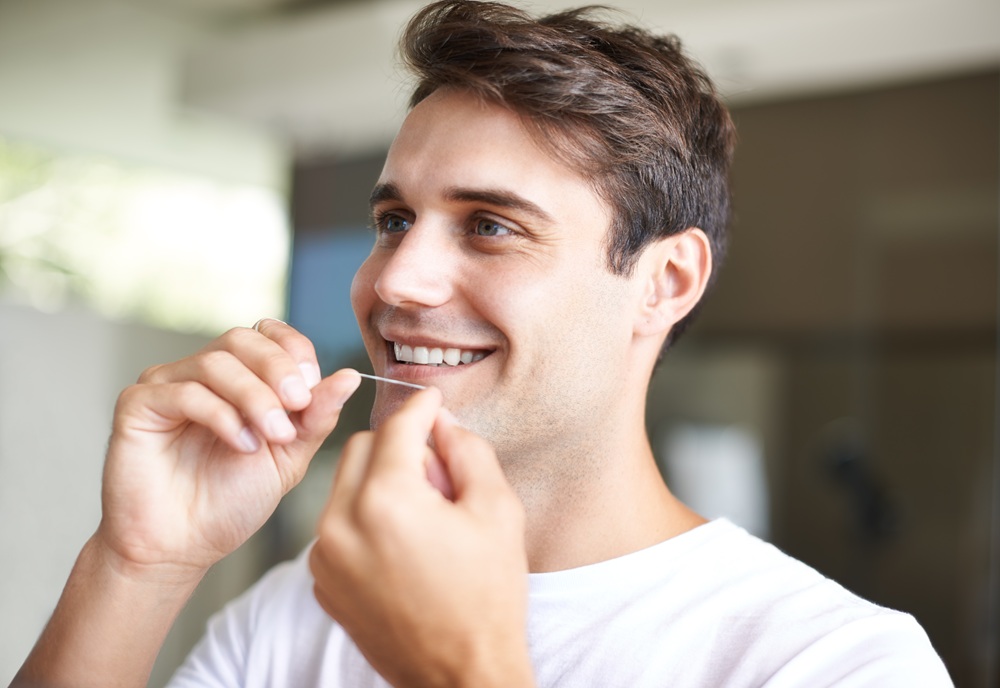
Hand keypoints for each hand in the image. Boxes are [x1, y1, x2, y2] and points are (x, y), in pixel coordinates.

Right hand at [97, 319, 360, 579]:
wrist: (181, 548)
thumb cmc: (230, 503)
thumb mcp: (289, 457)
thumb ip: (316, 416)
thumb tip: (350, 376)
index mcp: (240, 378)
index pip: (270, 335)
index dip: (295, 352)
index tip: (312, 387)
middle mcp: (201, 373)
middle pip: (243, 340)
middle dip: (278, 370)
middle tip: (297, 406)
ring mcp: (167, 385)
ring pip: (217, 362)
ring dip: (254, 397)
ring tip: (271, 437)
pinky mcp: (137, 404)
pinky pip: (184, 391)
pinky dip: (221, 414)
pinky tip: (240, 444)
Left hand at [310, 388, 534, 687]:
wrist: (460, 675)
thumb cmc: (487, 596)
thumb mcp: (497, 510)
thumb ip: (467, 450)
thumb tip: (442, 422)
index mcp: (387, 500)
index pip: (397, 427)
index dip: (420, 407)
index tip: (434, 400)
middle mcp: (342, 522)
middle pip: (361, 447)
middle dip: (397, 444)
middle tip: (437, 471)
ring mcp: (325, 555)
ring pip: (344, 484)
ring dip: (378, 479)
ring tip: (422, 512)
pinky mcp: (322, 580)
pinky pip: (336, 523)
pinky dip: (363, 516)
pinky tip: (402, 542)